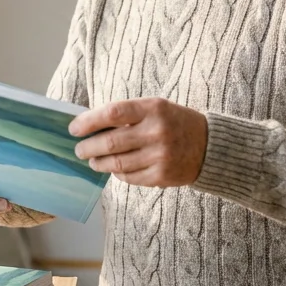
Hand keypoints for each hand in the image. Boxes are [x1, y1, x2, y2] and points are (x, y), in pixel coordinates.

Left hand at [70, 98, 207, 187]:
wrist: (210, 146)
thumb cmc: (174, 123)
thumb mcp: (155, 108)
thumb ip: (127, 114)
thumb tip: (89, 125)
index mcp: (153, 109)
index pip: (112, 113)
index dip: (89, 122)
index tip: (74, 129)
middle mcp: (156, 132)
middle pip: (110, 142)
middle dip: (88, 147)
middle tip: (79, 150)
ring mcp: (160, 156)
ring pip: (117, 163)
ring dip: (99, 163)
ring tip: (93, 161)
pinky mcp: (162, 176)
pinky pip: (130, 177)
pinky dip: (118, 173)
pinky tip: (114, 169)